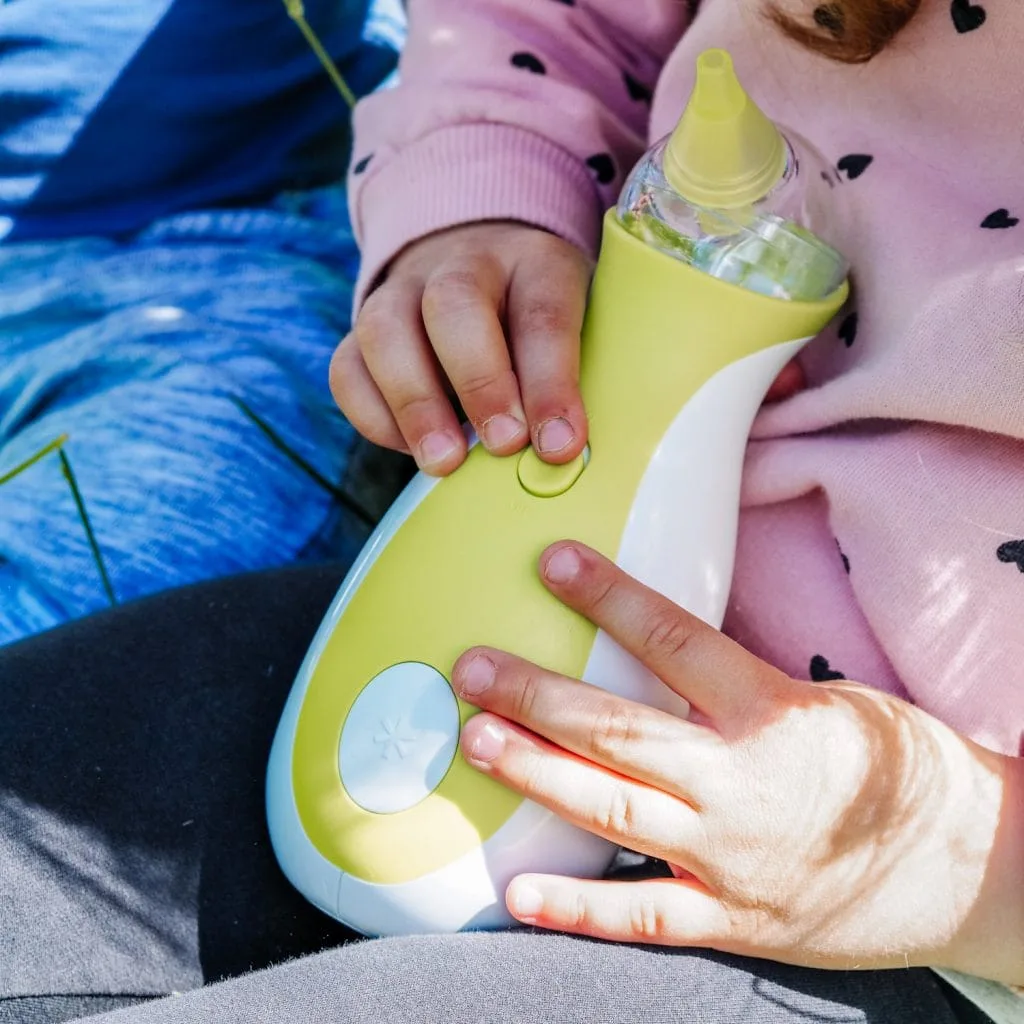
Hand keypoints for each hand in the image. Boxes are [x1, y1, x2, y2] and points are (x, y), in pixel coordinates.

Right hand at [331, 222, 592, 475]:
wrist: (479, 262)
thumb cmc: (540, 322)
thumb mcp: (579, 327)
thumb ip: (569, 381)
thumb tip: (558, 455)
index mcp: (535, 262)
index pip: (543, 314)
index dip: (551, 384)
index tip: (559, 444)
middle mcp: (463, 265)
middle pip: (455, 305)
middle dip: (480, 383)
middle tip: (503, 444)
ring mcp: (403, 290)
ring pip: (386, 329)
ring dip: (415, 404)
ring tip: (444, 462)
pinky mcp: (362, 327)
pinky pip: (348, 368)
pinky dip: (374, 416)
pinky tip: (410, 448)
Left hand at [452, 543, 1023, 983]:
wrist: (974, 867)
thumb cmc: (900, 767)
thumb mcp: (827, 699)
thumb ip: (737, 685)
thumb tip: (651, 647)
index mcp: (772, 713)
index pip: (675, 639)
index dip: (610, 597)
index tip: (553, 562)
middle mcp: (742, 783)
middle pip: (620, 729)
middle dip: (539, 695)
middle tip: (474, 669)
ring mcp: (732, 857)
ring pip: (615, 812)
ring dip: (538, 774)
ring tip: (477, 741)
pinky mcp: (733, 919)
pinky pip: (643, 917)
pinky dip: (577, 910)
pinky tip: (516, 895)